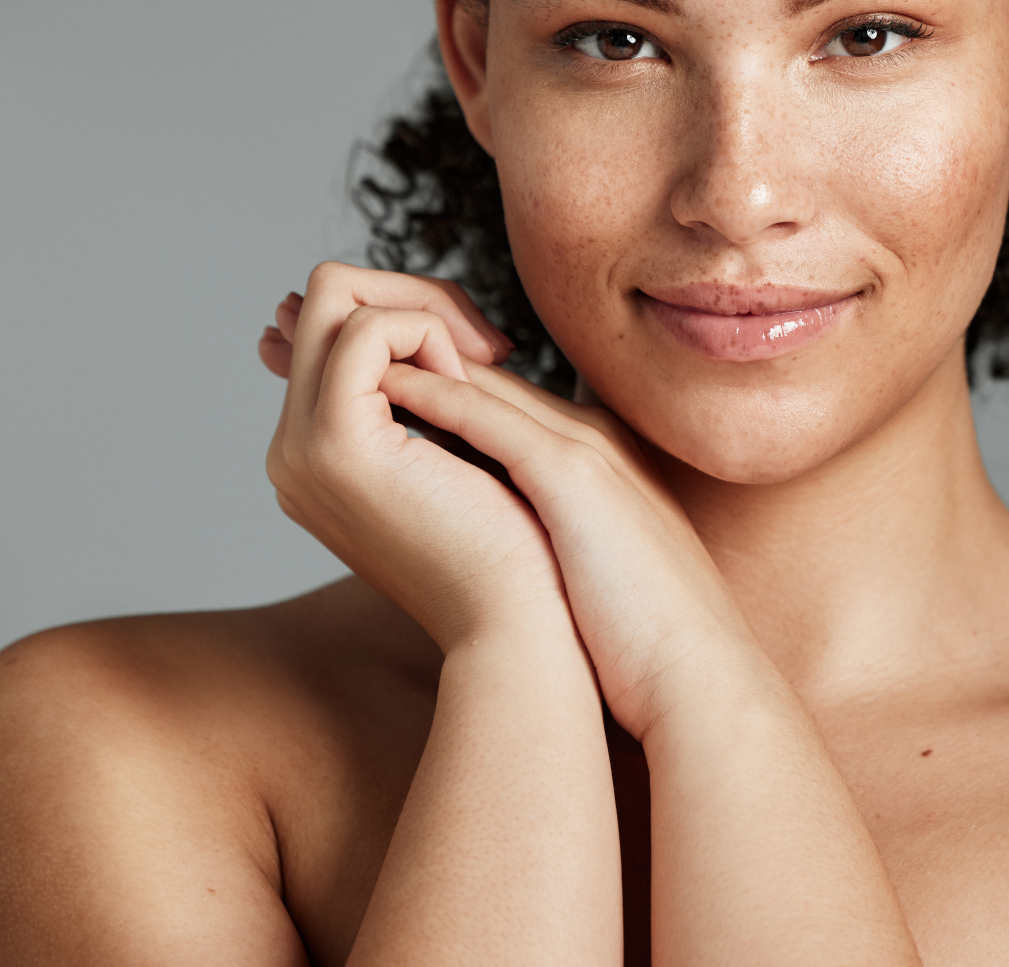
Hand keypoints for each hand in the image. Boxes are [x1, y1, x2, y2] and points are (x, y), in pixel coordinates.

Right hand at [264, 264, 565, 651]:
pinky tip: (469, 387)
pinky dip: (428, 333)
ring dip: (426, 314)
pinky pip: (366, 328)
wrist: (520, 622)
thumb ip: (434, 390)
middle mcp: (292, 448)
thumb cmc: (516, 546)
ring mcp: (302, 447)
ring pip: (336, 294)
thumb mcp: (464, 447)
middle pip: (327, 297)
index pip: (334, 328)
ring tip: (482, 373)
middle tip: (490, 351)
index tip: (484, 358)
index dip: (412, 315)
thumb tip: (426, 323)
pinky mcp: (336, 443)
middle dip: (417, 297)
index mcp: (317, 452)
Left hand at [264, 264, 769, 739]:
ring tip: (325, 344)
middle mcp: (583, 437)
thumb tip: (471, 540)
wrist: (700, 677)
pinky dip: (439, 398)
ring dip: (402, 352)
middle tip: (308, 331)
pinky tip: (381, 391)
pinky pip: (497, 422)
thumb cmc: (641, 643)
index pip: (488, 396)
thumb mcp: (578, 572)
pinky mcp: (578, 481)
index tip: (342, 364)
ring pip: (482, 379)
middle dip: (390, 342)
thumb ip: (534, 536)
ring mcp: (584, 451)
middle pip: (476, 368)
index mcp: (584, 460)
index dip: (415, 374)